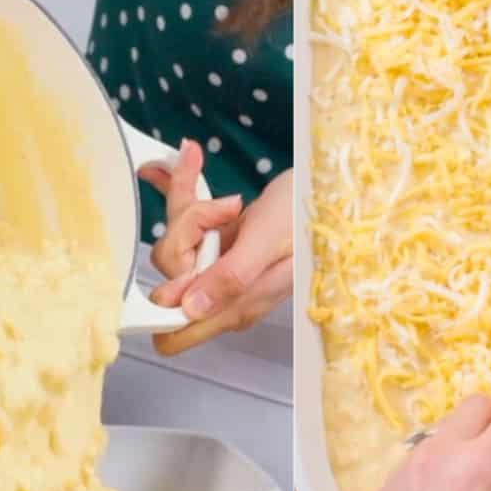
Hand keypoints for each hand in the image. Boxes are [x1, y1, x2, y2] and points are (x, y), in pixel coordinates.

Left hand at [139, 140, 291, 354]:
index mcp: (236, 306)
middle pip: (169, 273)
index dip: (163, 297)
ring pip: (175, 242)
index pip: (175, 330)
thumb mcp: (269, 243)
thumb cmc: (306, 216)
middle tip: (224, 210)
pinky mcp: (217, 243)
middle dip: (187, 232)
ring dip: (193, 208)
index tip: (182, 253)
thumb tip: (190, 310)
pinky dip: (187, 190)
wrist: (326, 189)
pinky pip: (186, 222)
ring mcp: (218, 266)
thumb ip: (231, 277)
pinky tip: (193, 161)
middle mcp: (222, 293)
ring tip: (232, 197)